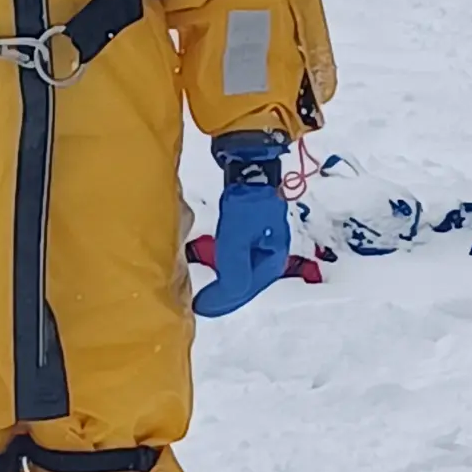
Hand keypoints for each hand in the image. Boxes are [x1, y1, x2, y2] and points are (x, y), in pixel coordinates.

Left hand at [193, 137, 290, 318]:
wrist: (251, 163)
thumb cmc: (247, 201)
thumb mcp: (236, 241)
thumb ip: (230, 273)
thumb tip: (216, 303)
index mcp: (273, 260)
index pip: (244, 290)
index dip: (221, 302)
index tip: (198, 307)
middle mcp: (271, 253)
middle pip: (245, 282)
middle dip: (224, 292)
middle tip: (199, 300)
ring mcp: (263, 239)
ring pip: (241, 268)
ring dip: (224, 278)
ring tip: (203, 286)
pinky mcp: (253, 226)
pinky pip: (237, 253)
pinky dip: (224, 261)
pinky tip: (213, 260)